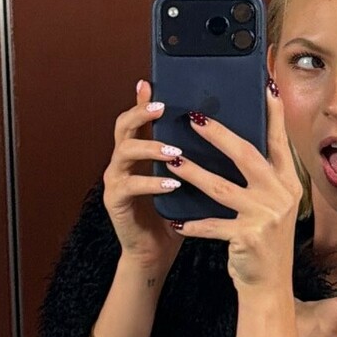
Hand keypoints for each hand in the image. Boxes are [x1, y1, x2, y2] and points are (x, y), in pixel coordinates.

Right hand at [102, 81, 184, 274]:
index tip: (153, 83)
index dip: (143, 99)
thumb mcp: (187, 178)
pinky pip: (129, 186)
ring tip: (174, 151)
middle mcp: (123, 161)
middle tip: (162, 107)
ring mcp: (116, 180)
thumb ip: (192, 153)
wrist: (156, 253)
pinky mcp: (115, 201)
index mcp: (140, 151)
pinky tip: (172, 182)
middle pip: (123, 125)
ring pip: (124, 151)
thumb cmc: (174, 212)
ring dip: (150, 147)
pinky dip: (151, 182)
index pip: (138, 116)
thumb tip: (220, 127)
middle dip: (141, 113)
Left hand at [169, 85, 300, 290]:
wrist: (269, 285)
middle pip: (245, 155)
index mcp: (287, 182)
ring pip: (221, 187)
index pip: (278, 140)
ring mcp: (266, 216)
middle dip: (217, 135)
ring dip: (192, 173)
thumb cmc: (263, 239)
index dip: (272, 113)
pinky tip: (175, 221)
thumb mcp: (272, 205)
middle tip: (193, 119)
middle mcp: (281, 194)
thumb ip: (262, 176)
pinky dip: (192, 223)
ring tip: (171, 160)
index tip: (266, 86)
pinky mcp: (248, 237)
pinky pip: (212, 225)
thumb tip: (238, 142)